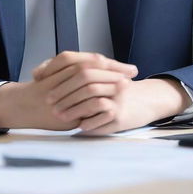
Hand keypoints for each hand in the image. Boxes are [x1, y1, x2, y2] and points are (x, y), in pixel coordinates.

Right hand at [0, 51, 136, 129]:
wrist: (23, 106)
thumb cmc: (44, 91)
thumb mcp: (58, 74)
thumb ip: (77, 72)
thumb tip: (104, 66)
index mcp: (63, 65)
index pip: (91, 60)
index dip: (111, 63)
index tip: (130, 68)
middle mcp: (61, 76)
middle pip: (91, 67)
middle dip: (113, 70)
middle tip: (132, 74)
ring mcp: (59, 92)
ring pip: (87, 82)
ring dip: (108, 83)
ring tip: (125, 86)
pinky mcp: (61, 111)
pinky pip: (80, 104)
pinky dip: (96, 102)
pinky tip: (110, 103)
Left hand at [46, 72, 192, 135]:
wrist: (147, 102)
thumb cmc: (117, 92)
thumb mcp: (101, 80)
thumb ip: (80, 77)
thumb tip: (45, 74)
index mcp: (105, 70)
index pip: (80, 66)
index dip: (61, 74)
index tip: (45, 84)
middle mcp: (112, 81)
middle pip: (84, 82)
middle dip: (64, 94)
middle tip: (50, 103)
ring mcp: (118, 98)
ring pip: (92, 100)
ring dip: (73, 109)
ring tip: (60, 116)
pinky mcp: (122, 116)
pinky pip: (103, 117)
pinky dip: (89, 122)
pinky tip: (79, 126)